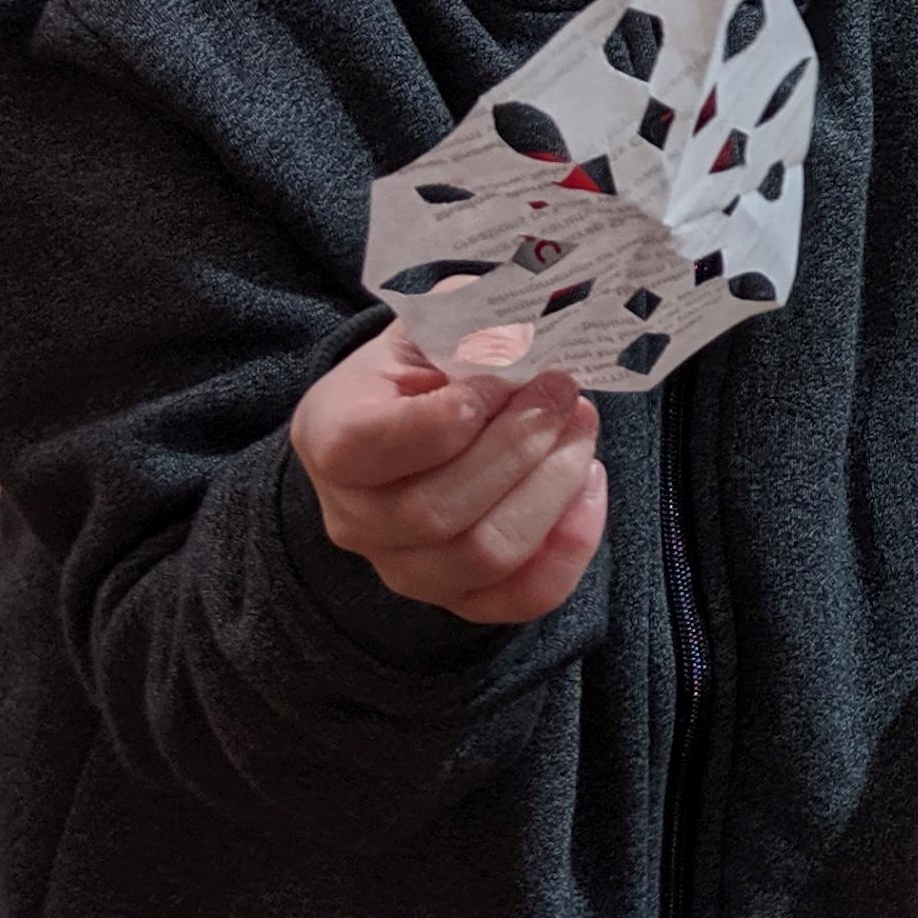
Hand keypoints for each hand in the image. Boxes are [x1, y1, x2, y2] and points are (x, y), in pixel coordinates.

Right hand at [290, 328, 608, 623]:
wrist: (416, 420)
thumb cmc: (425, 367)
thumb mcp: (434, 324)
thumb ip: (470, 320)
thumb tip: (525, 333)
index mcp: (330, 436)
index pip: (366, 449)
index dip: (447, 417)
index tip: (503, 375)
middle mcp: (354, 516)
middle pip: (437, 511)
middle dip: (519, 444)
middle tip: (562, 390)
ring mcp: (402, 567)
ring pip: (485, 555)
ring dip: (552, 486)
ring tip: (579, 426)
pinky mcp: (459, 596)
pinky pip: (521, 597)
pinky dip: (570, 544)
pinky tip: (588, 483)